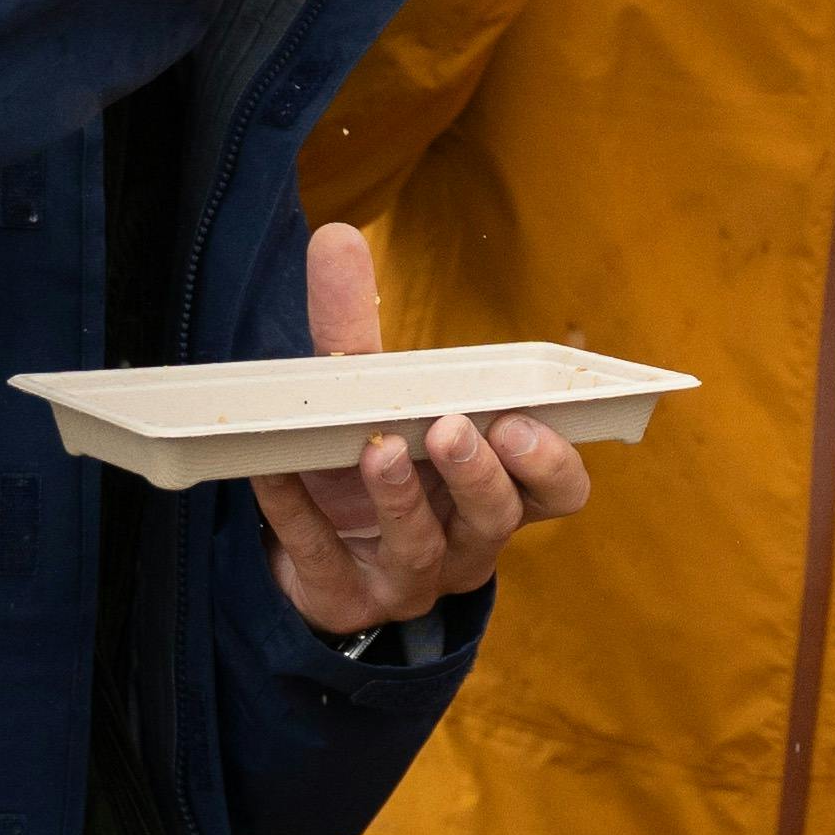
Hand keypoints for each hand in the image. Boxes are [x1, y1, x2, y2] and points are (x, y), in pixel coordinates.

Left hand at [252, 222, 589, 633]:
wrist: (307, 555)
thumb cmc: (364, 464)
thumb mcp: (368, 397)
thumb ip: (355, 326)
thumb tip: (335, 235)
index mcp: (495, 493)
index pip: (559, 492)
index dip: (550, 463)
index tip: (522, 418)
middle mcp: (464, 544)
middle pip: (498, 520)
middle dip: (480, 475)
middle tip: (453, 428)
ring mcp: (406, 579)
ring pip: (424, 550)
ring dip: (404, 497)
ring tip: (380, 449)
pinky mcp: (343, 599)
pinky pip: (325, 559)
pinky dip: (301, 513)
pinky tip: (276, 471)